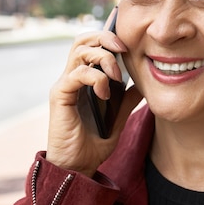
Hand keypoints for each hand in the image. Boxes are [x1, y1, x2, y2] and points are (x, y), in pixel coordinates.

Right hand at [46, 29, 142, 176]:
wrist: (78, 167)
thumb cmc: (94, 144)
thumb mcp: (118, 118)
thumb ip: (127, 100)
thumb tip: (143, 84)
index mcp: (85, 79)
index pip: (92, 45)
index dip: (108, 37)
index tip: (129, 45)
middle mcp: (72, 77)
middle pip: (83, 40)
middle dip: (105, 37)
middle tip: (123, 50)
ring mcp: (65, 85)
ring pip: (80, 51)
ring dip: (104, 58)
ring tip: (116, 76)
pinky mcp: (60, 95)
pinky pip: (77, 74)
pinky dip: (96, 78)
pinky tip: (105, 94)